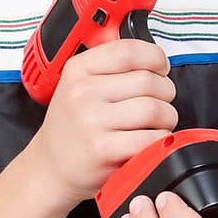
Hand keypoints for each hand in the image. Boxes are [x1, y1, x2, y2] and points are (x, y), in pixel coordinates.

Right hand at [29, 39, 178, 208]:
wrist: (51, 167)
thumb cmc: (73, 127)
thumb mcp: (79, 85)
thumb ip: (112, 68)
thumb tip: (156, 59)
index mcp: (78, 69)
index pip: (130, 50)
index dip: (155, 58)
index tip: (160, 70)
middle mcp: (82, 92)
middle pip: (149, 81)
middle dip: (165, 94)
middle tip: (158, 104)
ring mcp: (91, 121)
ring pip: (155, 109)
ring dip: (166, 118)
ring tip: (156, 125)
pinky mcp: (102, 149)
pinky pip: (151, 138)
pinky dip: (160, 140)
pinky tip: (149, 142)